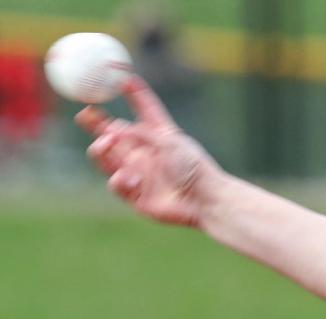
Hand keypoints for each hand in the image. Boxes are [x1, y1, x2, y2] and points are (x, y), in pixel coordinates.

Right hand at [76, 77, 224, 227]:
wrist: (204, 200)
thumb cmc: (194, 168)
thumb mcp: (169, 142)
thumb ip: (141, 134)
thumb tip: (112, 129)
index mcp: (158, 136)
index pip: (142, 110)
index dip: (131, 94)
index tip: (116, 76)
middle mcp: (144, 152)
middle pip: (111, 134)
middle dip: (95, 124)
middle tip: (84, 115)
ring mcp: (136, 173)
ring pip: (106, 159)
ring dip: (101, 149)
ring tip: (107, 143)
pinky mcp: (134, 195)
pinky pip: (115, 184)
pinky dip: (119, 179)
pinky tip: (132, 179)